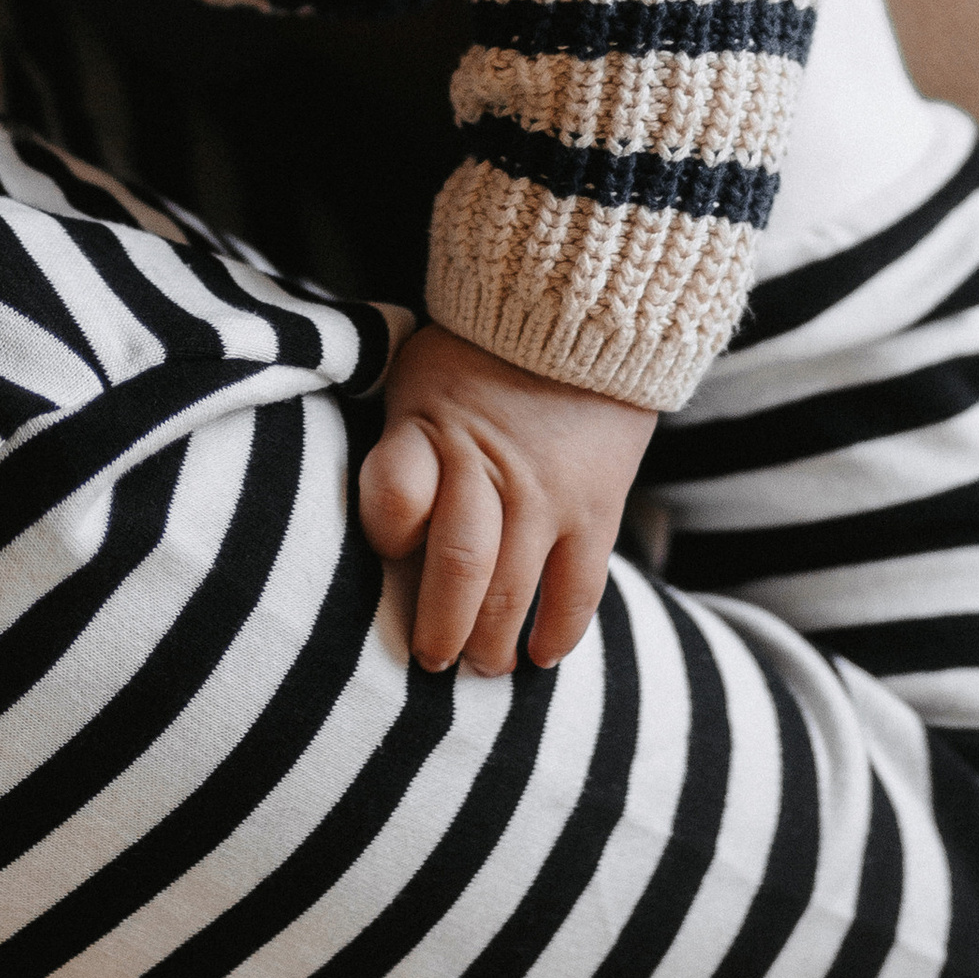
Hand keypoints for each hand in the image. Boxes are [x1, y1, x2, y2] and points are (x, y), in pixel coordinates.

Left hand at [358, 322, 655, 673]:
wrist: (583, 312)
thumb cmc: (477, 356)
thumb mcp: (416, 375)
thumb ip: (397, 440)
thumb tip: (381, 522)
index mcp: (429, 427)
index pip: (395, 497)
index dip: (386, 534)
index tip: (389, 556)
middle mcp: (486, 466)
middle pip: (457, 569)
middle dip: (439, 630)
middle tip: (429, 660)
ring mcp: (546, 493)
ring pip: (513, 594)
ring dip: (491, 646)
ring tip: (479, 665)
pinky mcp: (597, 509)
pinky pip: (578, 590)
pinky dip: (557, 634)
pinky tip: (539, 656)